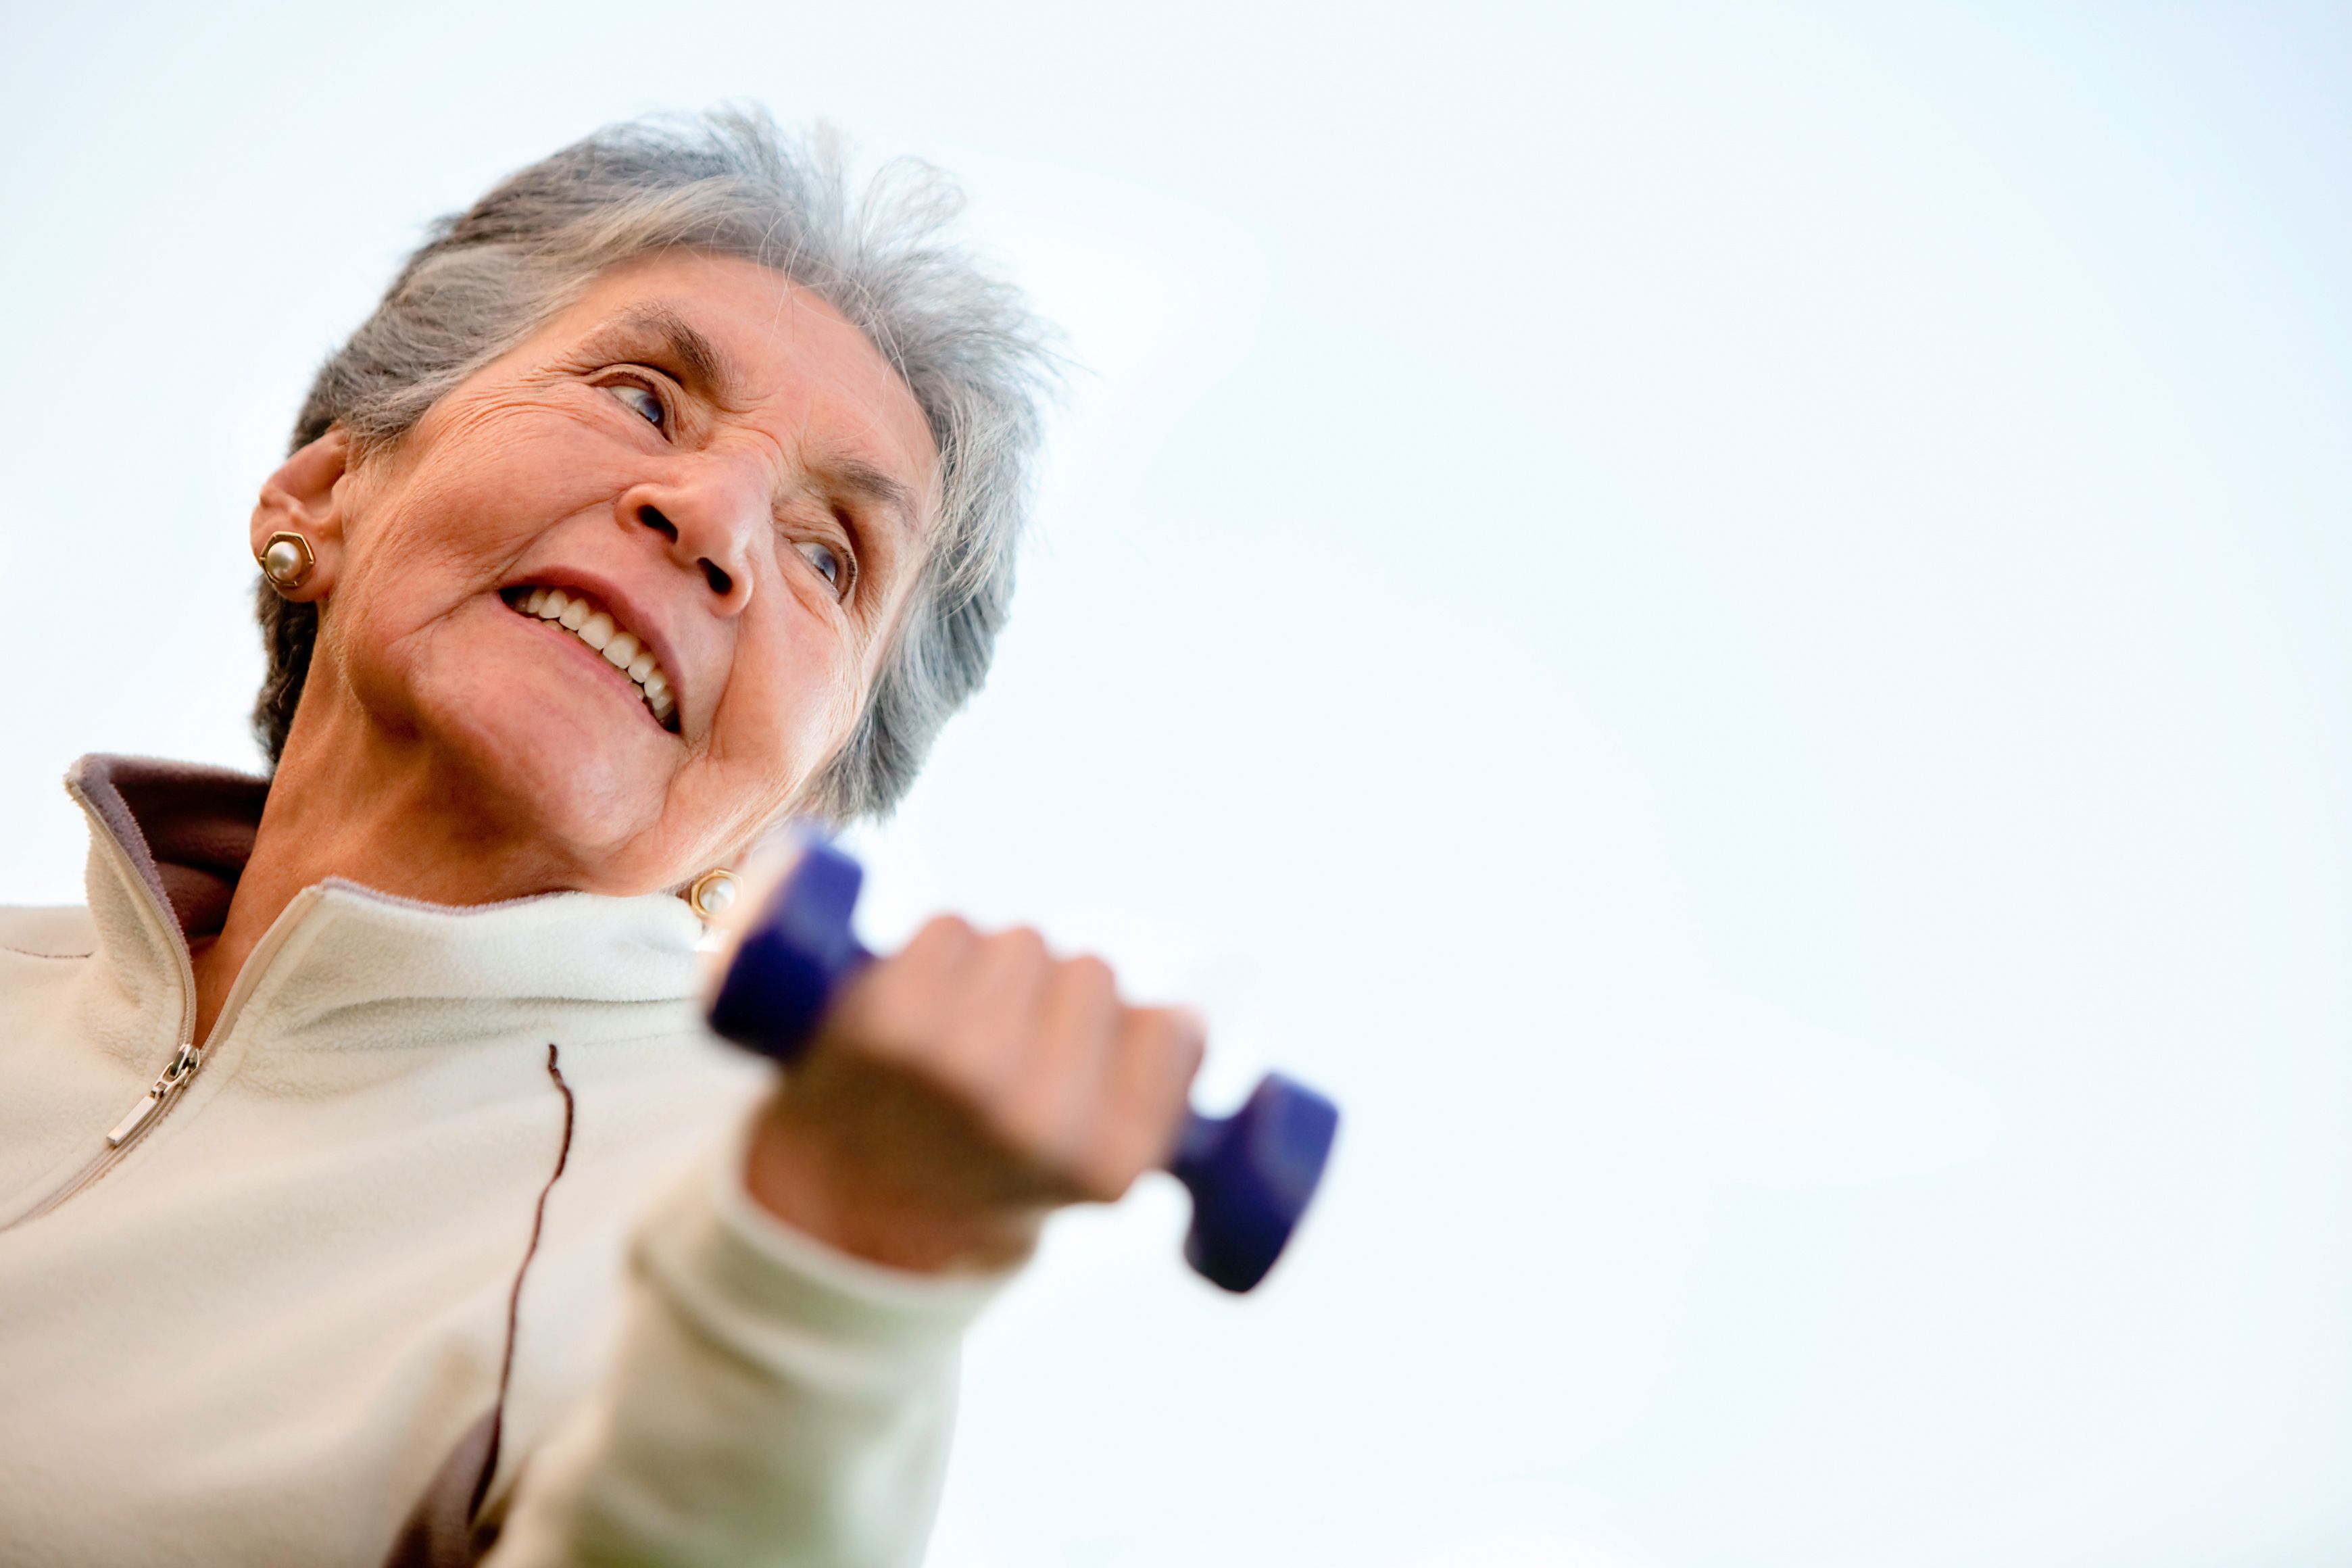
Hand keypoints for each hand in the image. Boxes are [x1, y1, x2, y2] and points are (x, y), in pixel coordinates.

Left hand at [742, 915, 1205, 1273]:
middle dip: (1059, 994)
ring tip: (962, 1031)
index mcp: (1109, 1164)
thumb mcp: (1096, 1166)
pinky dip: (938, 953)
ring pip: (1022, 942)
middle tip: (1015, 1048)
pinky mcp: (884, 1024)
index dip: (1132, 1033)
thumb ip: (1155, 1092)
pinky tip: (918, 1009)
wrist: (847, 1208)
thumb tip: (1191, 1012)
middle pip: (1093, 971)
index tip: (1091, 1065)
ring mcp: (958, 1068)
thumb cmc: (990, 1172)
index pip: (1174, 1026)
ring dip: (997, 969)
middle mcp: (1037, 1119)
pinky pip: (951, 929)